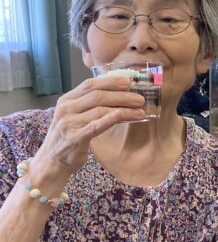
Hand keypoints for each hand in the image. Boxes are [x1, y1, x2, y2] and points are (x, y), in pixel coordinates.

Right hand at [31, 76, 145, 185]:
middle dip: (122, 96)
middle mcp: (66, 109)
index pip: (90, 84)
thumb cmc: (70, 135)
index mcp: (67, 100)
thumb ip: (91, 104)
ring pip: (100, 111)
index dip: (110, 81)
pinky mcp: (74, 138)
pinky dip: (108, 120)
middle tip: (140, 99)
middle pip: (98, 96)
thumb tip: (120, 93)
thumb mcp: (76, 115)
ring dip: (123, 110)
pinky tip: (121, 115)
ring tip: (140, 112)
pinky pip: (94, 127)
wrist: (53, 160)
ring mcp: (69, 123)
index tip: (129, 81)